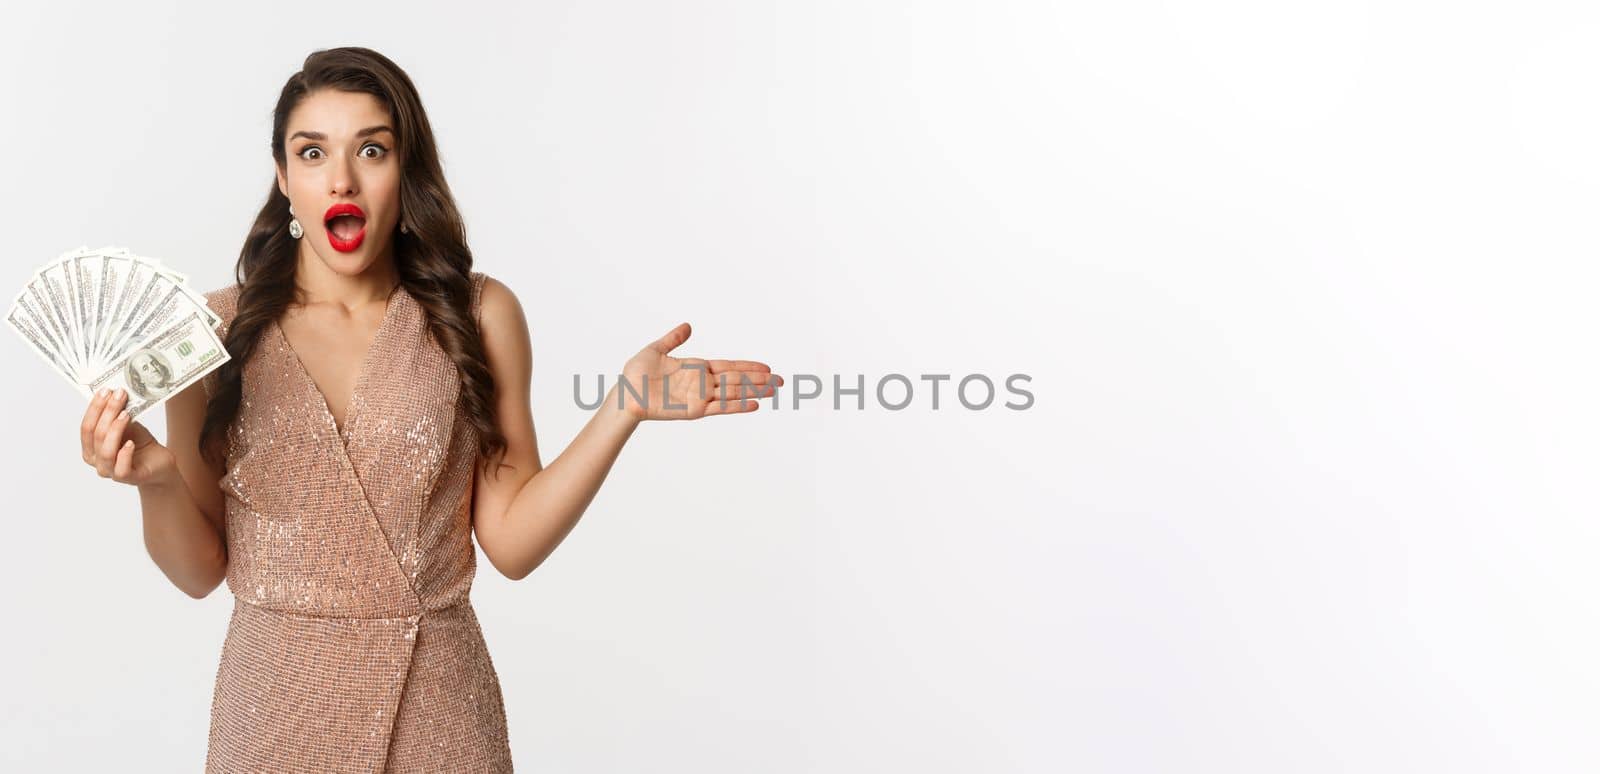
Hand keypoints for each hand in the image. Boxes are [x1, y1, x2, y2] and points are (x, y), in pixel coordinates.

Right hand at [80, 387, 175, 487]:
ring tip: (126, 414)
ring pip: (106, 451)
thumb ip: (117, 415)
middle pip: (96, 435)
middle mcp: (96, 461)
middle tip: (119, 395)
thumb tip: (114, 393)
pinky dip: (124, 454)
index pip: (86, 427)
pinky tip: (131, 442)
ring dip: (115, 430)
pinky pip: (121, 468)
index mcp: (90, 447)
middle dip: (107, 412)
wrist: (159, 462)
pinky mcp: (128, 478)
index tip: (106, 390)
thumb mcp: (127, 425)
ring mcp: (110, 471)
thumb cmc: (139, 443)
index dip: (94, 408)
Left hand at [617, 322, 782, 420]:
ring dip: (754, 392)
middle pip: (737, 380)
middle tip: (782, 382)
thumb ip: (673, 339)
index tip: (768, 368)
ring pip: (734, 393)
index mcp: (696, 368)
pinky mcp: (694, 410)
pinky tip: (754, 405)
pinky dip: (737, 406)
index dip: (748, 367)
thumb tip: (687, 326)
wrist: (625, 392)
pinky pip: (719, 408)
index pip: (729, 366)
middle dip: (759, 381)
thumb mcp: (656, 349)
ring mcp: (700, 397)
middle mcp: (702, 383)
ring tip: (774, 392)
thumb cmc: (636, 373)